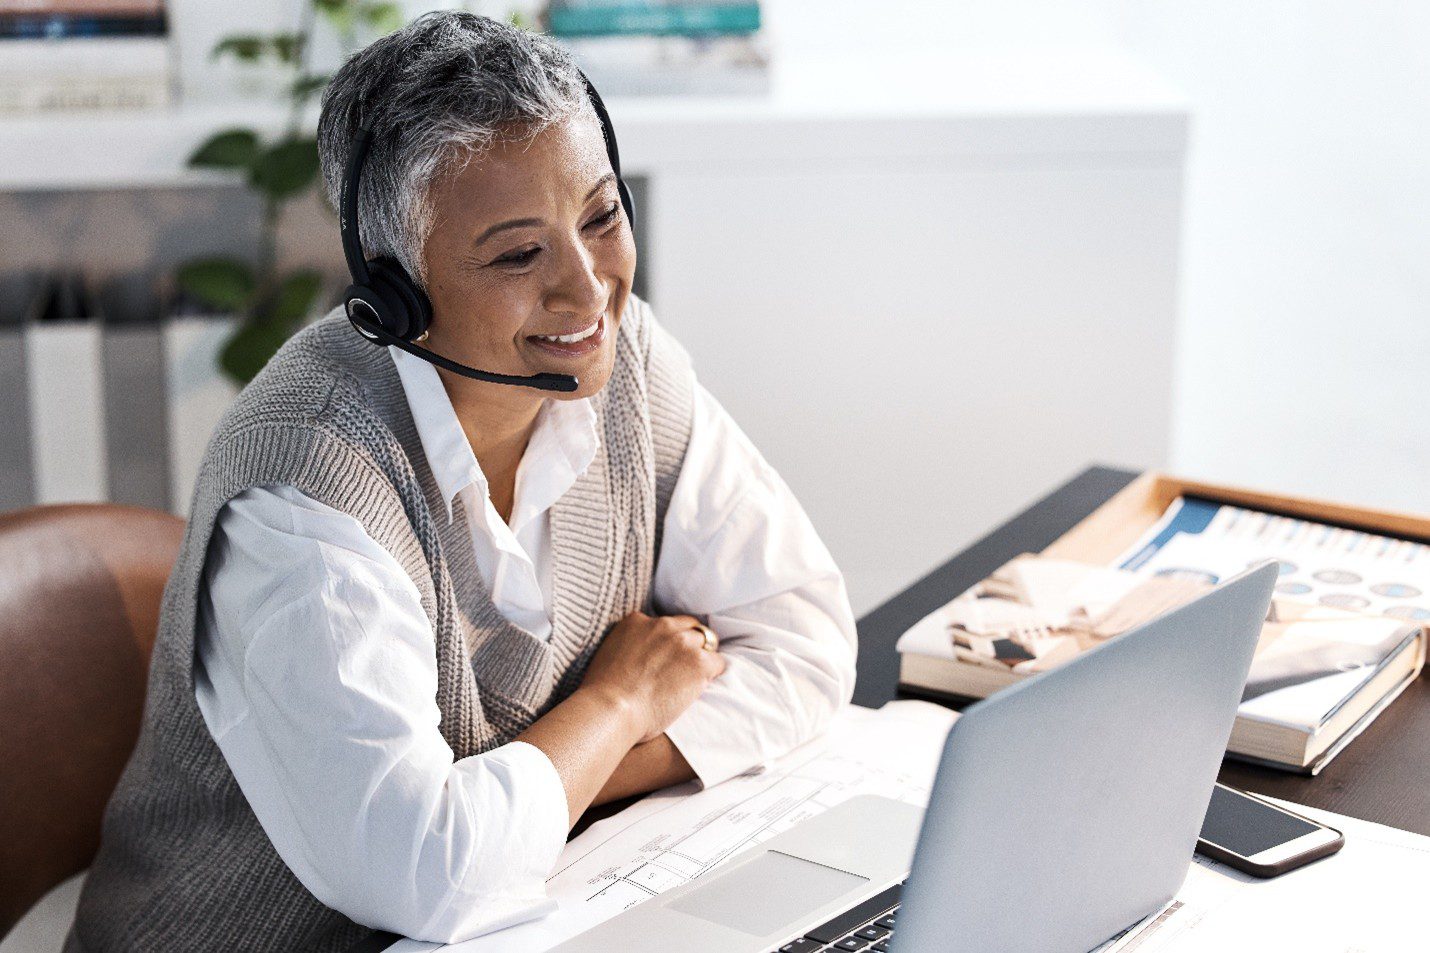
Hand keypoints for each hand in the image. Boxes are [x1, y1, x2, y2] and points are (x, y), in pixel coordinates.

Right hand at [580, 611, 726, 743]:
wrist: (610, 708)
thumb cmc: (603, 693)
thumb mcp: (610, 654)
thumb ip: (629, 646)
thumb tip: (641, 658)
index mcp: (637, 621)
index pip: (665, 624)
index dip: (669, 641)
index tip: (667, 656)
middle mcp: (662, 625)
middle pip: (689, 627)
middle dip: (689, 644)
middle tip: (685, 666)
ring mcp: (682, 642)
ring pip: (707, 641)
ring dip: (702, 658)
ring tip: (694, 678)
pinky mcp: (699, 662)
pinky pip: (718, 663)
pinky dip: (713, 673)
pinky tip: (702, 687)